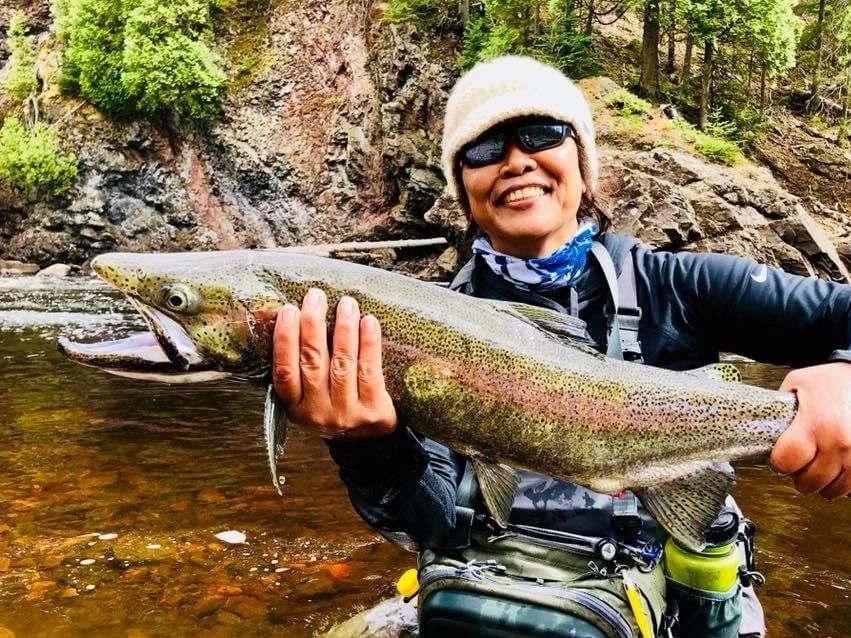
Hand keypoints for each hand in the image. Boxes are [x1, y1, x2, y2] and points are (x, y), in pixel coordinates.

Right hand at [272, 287, 397, 440]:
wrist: (366, 442)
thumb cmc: (332, 404)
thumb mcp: (307, 393)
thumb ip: (296, 361)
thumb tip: (284, 313)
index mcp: (294, 406)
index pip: (284, 371)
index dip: (285, 340)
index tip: (289, 309)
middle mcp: (317, 411)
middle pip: (313, 362)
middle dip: (313, 325)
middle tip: (316, 296)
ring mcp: (346, 413)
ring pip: (342, 364)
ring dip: (344, 329)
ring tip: (346, 304)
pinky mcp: (373, 411)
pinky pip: (369, 371)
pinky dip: (369, 344)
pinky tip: (368, 322)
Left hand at [770, 362, 850, 498]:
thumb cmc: (829, 381)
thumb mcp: (795, 383)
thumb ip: (778, 406)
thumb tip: (761, 427)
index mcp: (815, 423)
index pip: (787, 461)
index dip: (778, 464)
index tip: (778, 459)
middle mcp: (838, 441)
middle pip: (809, 481)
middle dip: (798, 476)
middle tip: (797, 464)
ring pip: (832, 490)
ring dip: (821, 483)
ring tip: (816, 467)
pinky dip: (841, 483)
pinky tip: (834, 470)